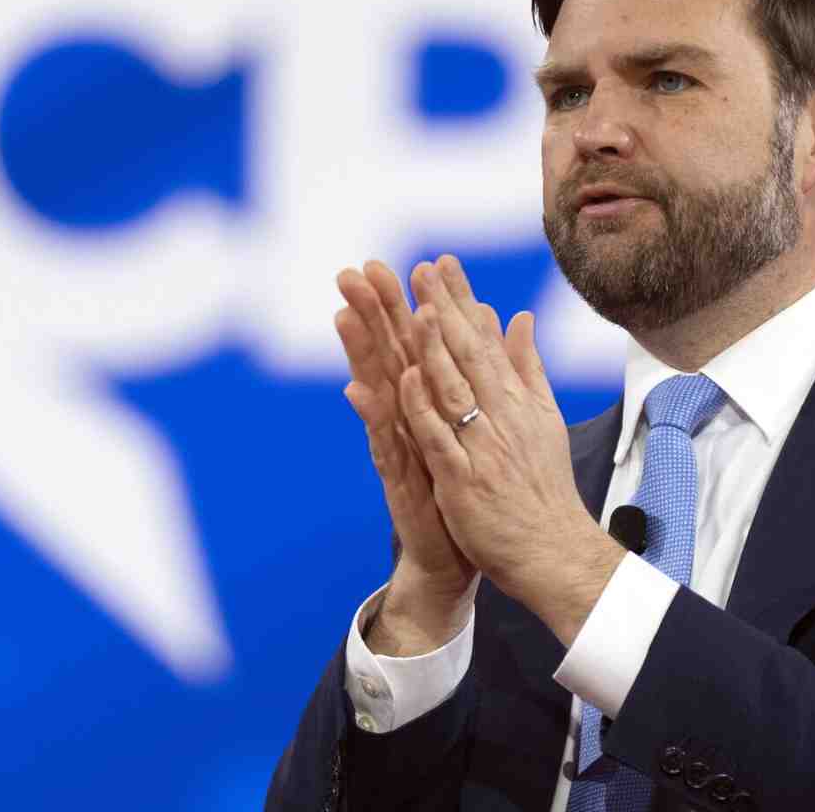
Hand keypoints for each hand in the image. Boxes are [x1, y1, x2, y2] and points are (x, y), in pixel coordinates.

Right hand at [335, 261, 476, 652]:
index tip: (383, 263)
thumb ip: (466, 380)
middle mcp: (404, 420)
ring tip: (344, 317)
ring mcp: (396, 449)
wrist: (454, 550)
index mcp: (425, 403)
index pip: (408, 346)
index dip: (396, 305)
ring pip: (377, 393)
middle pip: (385, 358)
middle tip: (350, 273)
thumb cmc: (457, 484)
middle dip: (369, 315)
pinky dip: (373, 418)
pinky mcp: (397, 481)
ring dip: (361, 356)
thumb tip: (470, 336)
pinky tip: (360, 391)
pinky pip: (383, 444)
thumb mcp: (466, 426)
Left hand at [397, 255, 623, 644]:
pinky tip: (405, 379)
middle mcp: (503, 417)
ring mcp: (483, 447)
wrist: (553, 551)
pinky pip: (440, 438)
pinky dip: (424, 408)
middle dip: (444, 308)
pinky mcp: (463, 481)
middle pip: (469, 355)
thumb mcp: (543, 420)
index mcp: (518, 401)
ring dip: (433, 347)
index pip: (486, 341)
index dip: (462, 300)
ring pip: (454, 389)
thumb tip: (520, 319)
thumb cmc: (543, 487)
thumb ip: (529, 368)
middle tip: (420, 269)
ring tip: (414, 308)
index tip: (441, 264)